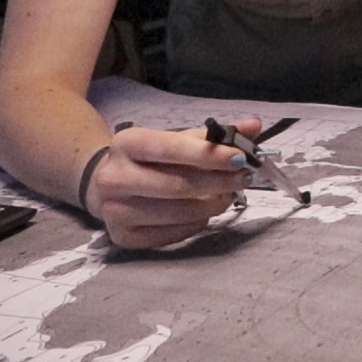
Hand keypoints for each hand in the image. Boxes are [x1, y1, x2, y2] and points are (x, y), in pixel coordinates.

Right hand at [83, 120, 256, 248]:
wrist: (108, 184)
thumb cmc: (150, 160)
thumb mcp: (176, 140)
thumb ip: (214, 135)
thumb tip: (254, 125)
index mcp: (126, 144)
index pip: (169, 149)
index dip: (207, 155)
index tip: (238, 158)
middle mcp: (114, 177)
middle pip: (176, 185)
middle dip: (217, 182)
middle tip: (242, 178)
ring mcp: (114, 210)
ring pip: (177, 213)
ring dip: (211, 206)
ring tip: (226, 196)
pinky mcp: (123, 236)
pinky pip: (171, 234)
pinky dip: (195, 224)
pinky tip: (202, 213)